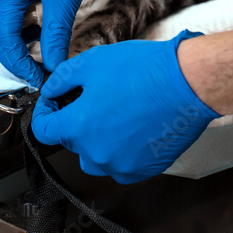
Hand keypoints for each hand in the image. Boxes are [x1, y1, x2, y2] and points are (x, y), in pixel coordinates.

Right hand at [0, 0, 123, 87]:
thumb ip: (56, 35)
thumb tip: (55, 67)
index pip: (3, 40)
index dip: (20, 64)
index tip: (41, 79)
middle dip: (16, 59)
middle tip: (40, 75)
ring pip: (3, 28)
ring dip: (19, 46)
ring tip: (44, 57)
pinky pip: (12, 15)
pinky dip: (24, 31)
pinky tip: (42, 34)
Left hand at [32, 30, 219, 183]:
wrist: (189, 83)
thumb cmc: (146, 71)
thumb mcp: (93, 62)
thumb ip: (62, 79)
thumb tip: (51, 90)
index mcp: (79, 127)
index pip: (43, 130)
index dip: (44, 112)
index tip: (53, 103)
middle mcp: (97, 153)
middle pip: (72, 143)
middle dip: (76, 121)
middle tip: (93, 99)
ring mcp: (122, 165)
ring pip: (96, 158)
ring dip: (97, 140)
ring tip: (115, 114)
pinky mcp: (145, 170)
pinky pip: (122, 166)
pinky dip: (122, 151)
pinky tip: (133, 127)